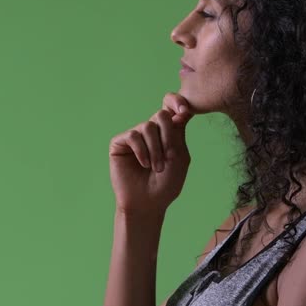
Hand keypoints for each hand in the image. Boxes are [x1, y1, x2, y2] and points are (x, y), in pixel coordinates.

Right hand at [108, 92, 202, 215]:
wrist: (148, 203)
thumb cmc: (166, 184)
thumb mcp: (179, 157)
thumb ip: (178, 133)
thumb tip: (178, 111)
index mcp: (168, 132)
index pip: (171, 106)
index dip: (177, 101)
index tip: (184, 111)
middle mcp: (151, 131)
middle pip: (161, 114)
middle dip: (168, 136)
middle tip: (170, 157)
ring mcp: (135, 136)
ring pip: (147, 126)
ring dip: (155, 149)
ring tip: (156, 167)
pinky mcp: (120, 143)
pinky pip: (133, 136)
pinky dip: (142, 151)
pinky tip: (144, 164)